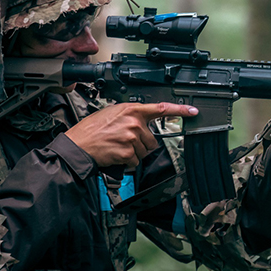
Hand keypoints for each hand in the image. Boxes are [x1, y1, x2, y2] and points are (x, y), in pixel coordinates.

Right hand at [66, 102, 197, 166]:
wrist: (77, 145)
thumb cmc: (91, 130)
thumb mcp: (111, 113)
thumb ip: (130, 115)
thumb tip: (143, 121)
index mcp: (131, 110)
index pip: (161, 108)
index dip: (180, 110)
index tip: (192, 112)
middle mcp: (134, 122)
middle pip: (152, 139)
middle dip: (141, 143)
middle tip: (123, 141)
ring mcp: (132, 138)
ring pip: (144, 151)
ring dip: (133, 153)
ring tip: (117, 147)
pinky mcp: (128, 153)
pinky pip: (136, 161)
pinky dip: (127, 162)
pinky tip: (116, 155)